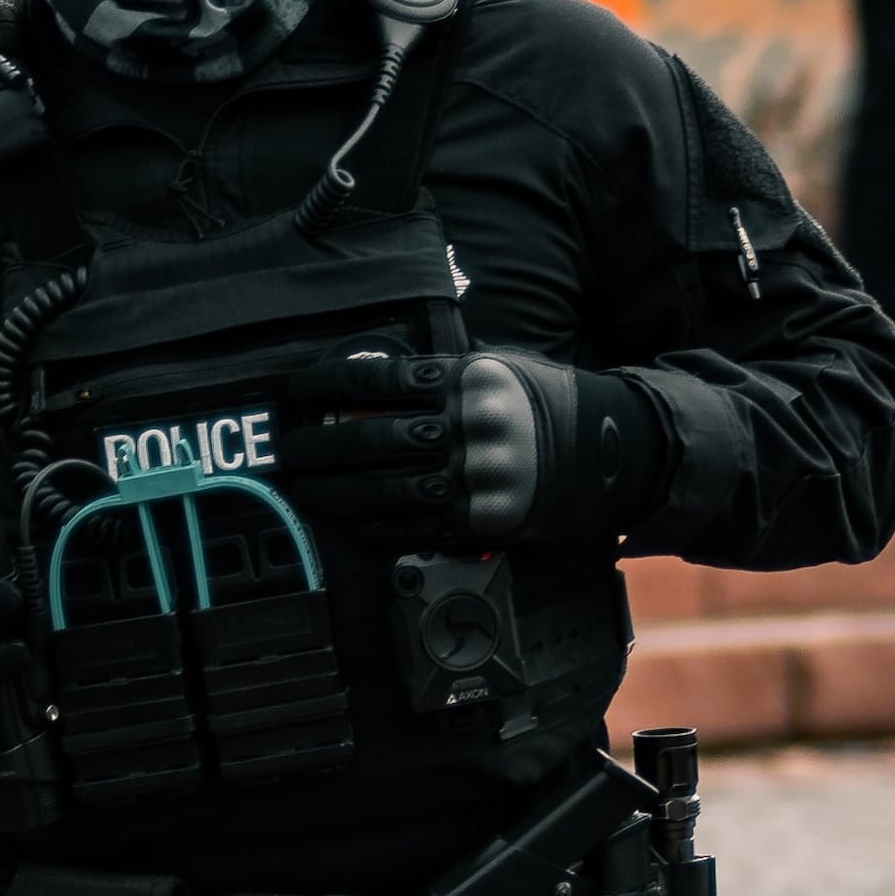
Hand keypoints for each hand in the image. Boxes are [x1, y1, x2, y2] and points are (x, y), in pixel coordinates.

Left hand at [272, 348, 552, 542]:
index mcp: (466, 380)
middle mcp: (468, 428)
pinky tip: (346, 520)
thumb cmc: (537, 402)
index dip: (327, 385)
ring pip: (384, 488)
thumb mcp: (493, 369)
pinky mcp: (482, 520)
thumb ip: (436, 378)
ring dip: (335, 492)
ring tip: (306, 490)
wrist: (603, 451)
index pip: (377, 380)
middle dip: (319, 448)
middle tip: (291, 452)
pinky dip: (371, 525)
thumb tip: (362, 392)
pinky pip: (413, 525)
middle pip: (372, 438)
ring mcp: (476, 478)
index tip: (299, 393)